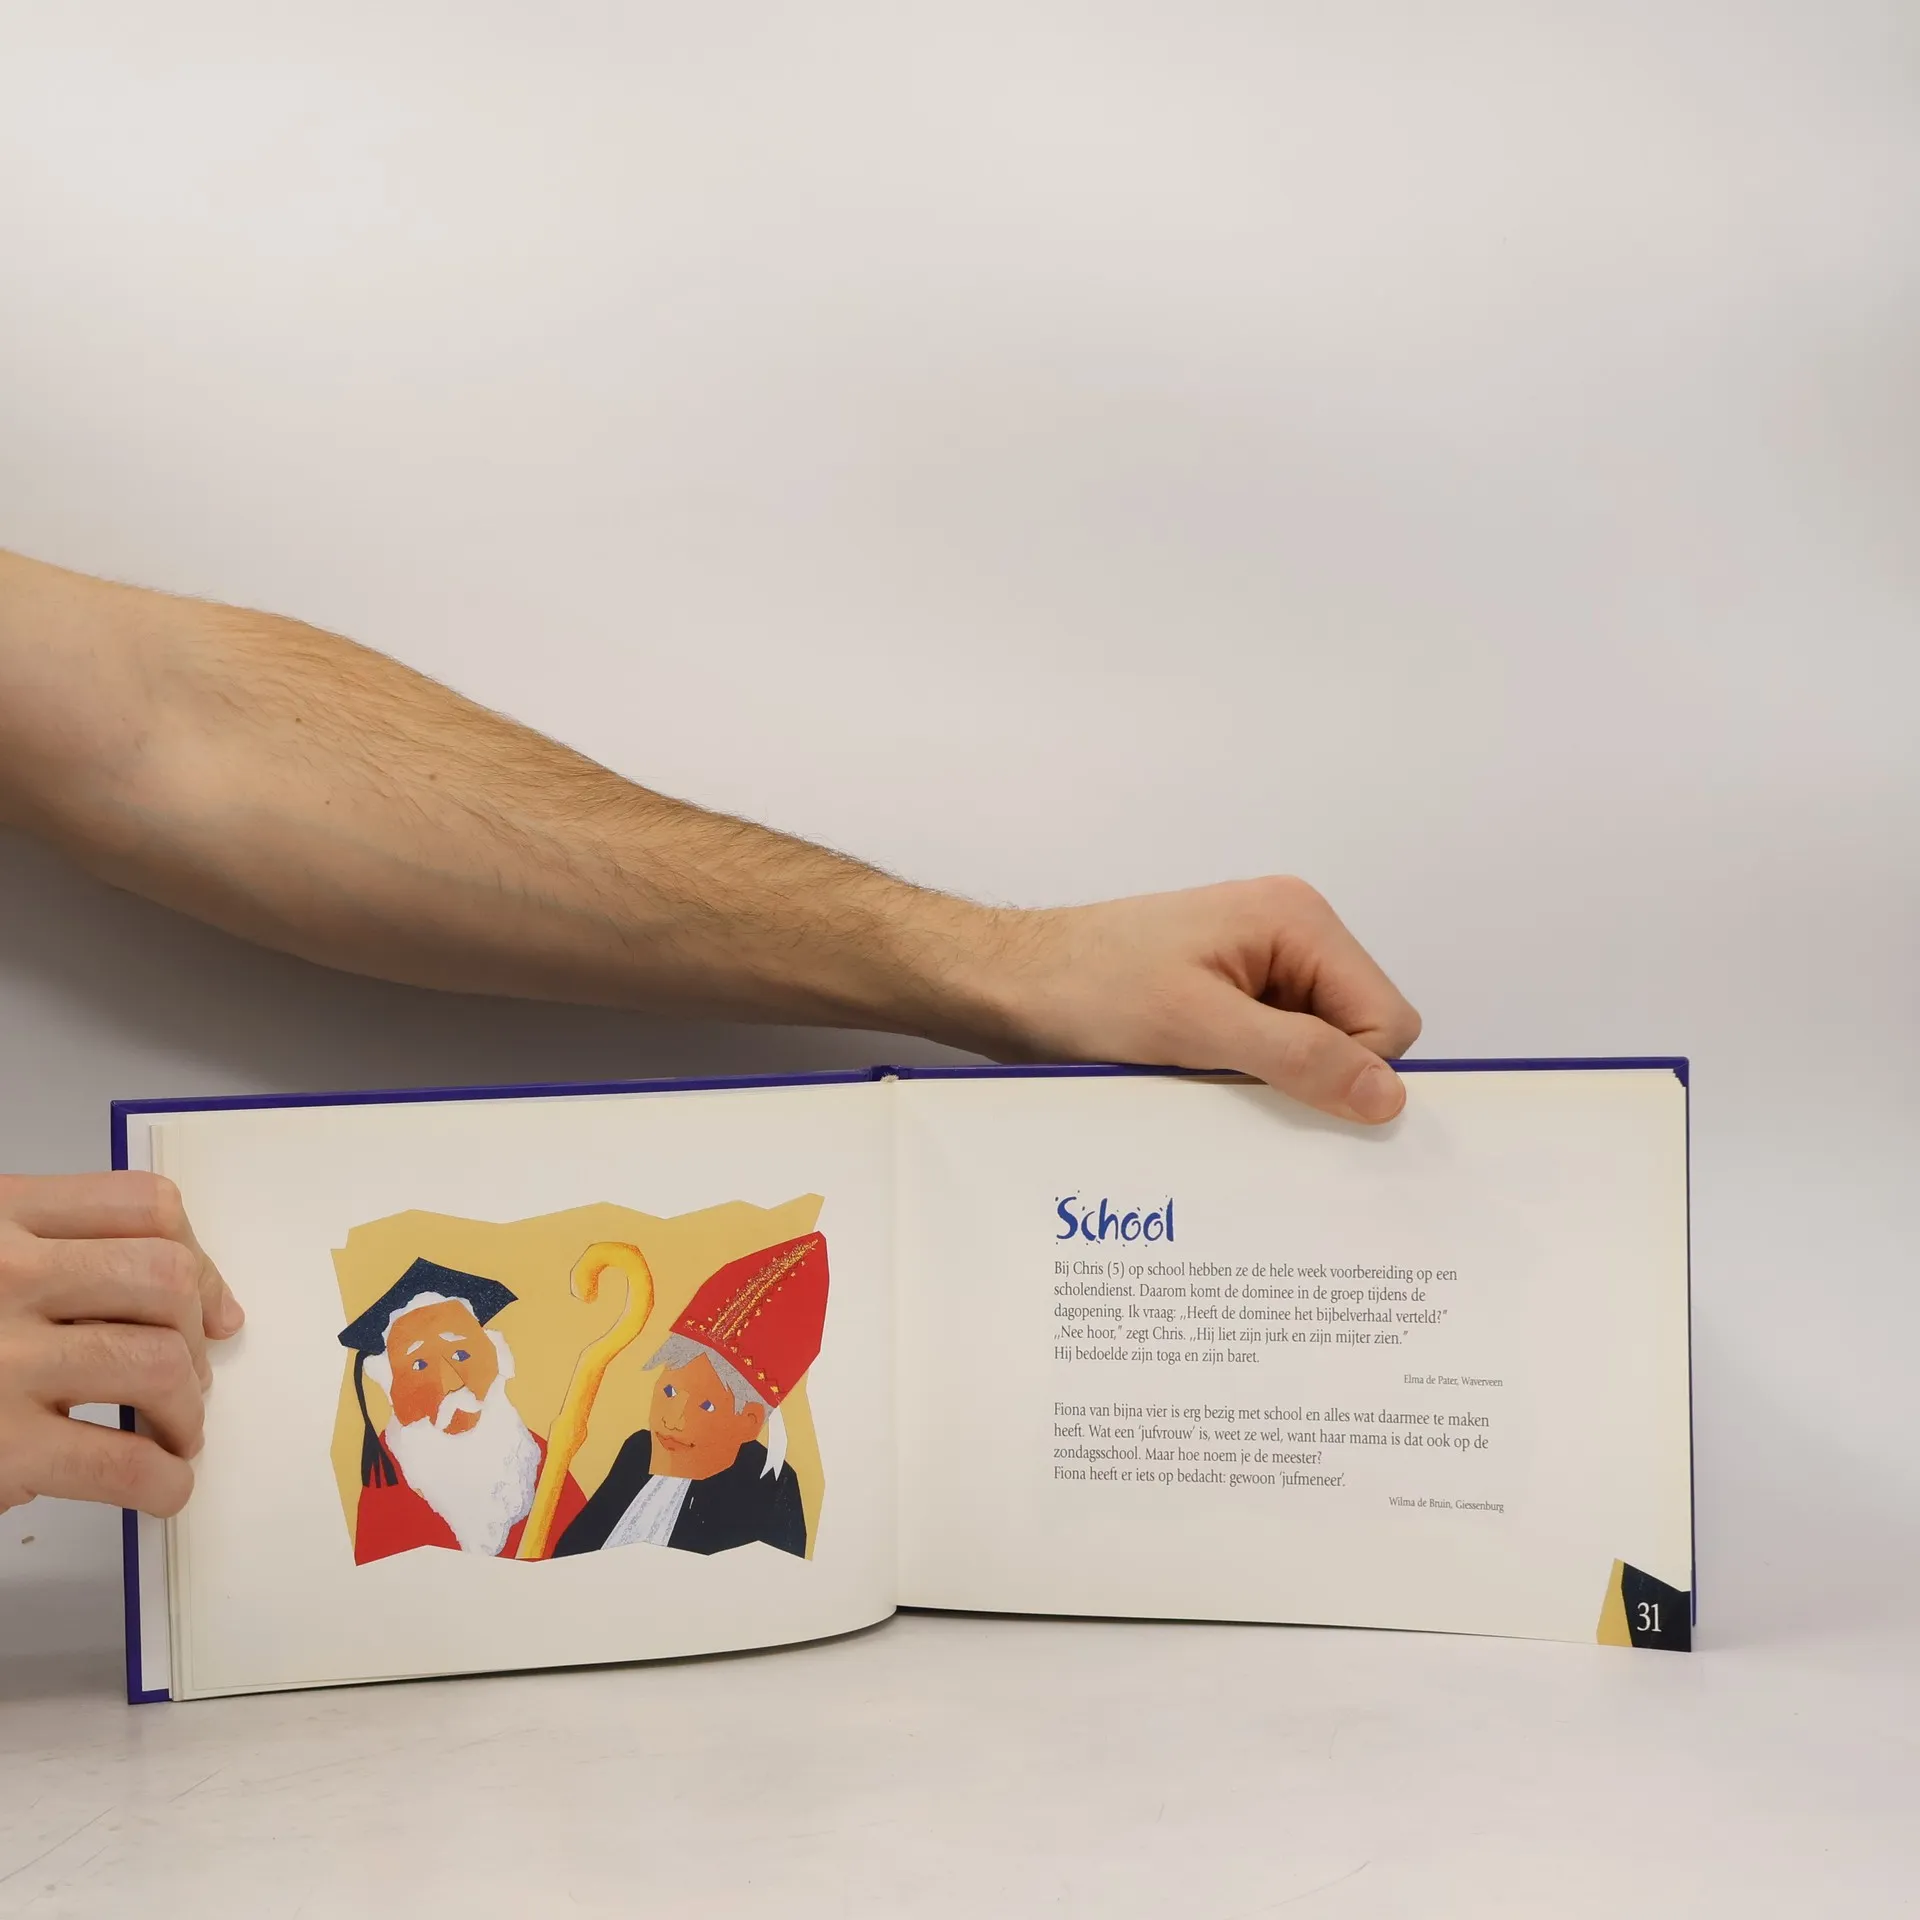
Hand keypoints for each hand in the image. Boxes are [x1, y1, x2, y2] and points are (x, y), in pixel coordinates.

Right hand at [0, 1172, 244, 1516]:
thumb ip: (47, 1259)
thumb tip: (188, 1305)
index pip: (143, 1205)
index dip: (200, 1258)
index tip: (212, 1306)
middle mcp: (1, 1275)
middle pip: (165, 1278)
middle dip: (195, 1335)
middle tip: (188, 1378)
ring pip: (157, 1362)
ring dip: (188, 1408)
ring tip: (174, 1434)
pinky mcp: (0, 1446)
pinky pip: (123, 1459)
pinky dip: (164, 1480)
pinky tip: (160, 1488)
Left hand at [981, 877, 1421, 1123]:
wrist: (1005, 983)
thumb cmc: (1089, 990)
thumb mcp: (1197, 1027)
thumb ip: (1300, 1057)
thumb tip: (1390, 1097)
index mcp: (1299, 920)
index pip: (1387, 1020)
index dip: (1352, 1072)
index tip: (1284, 1097)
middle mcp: (1292, 935)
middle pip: (1357, 1035)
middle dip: (1315, 1077)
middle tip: (1238, 1092)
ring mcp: (1258, 967)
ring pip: (1316, 1052)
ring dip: (1276, 1082)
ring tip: (1210, 1085)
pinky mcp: (1226, 998)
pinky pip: (1273, 1053)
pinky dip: (1248, 1079)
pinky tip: (1201, 1085)